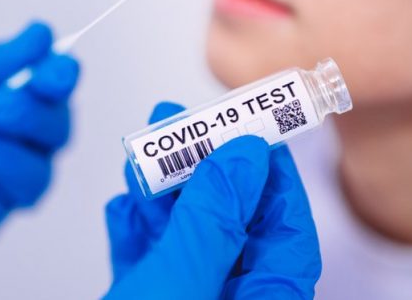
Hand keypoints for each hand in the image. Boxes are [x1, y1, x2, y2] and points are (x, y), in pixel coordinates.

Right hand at [104, 102, 320, 298]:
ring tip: (141, 159)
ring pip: (185, 238)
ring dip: (161, 195)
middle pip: (229, 224)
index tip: (251, 131)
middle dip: (201, 172)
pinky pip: (151, 262)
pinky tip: (125, 207)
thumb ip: (212, 222)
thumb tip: (241, 157)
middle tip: (182, 128)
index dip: (271, 175)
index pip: (286, 229)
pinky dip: (137, 231)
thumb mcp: (181, 285)